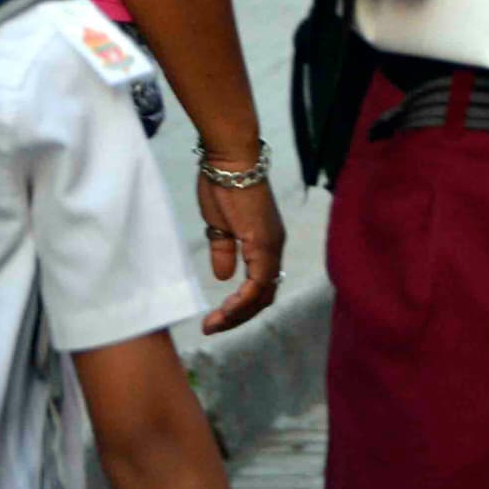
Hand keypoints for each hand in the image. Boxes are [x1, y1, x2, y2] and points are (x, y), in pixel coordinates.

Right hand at [196, 163, 286, 333]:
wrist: (229, 161)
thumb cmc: (223, 186)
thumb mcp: (219, 226)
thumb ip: (224, 251)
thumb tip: (223, 277)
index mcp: (265, 243)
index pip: (261, 286)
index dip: (241, 306)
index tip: (216, 318)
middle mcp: (274, 247)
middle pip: (265, 295)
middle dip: (239, 316)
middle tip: (214, 327)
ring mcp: (271, 245)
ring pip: (263, 293)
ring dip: (239, 314)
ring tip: (215, 324)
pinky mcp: (264, 242)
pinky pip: (258, 282)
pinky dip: (242, 301)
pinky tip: (225, 310)